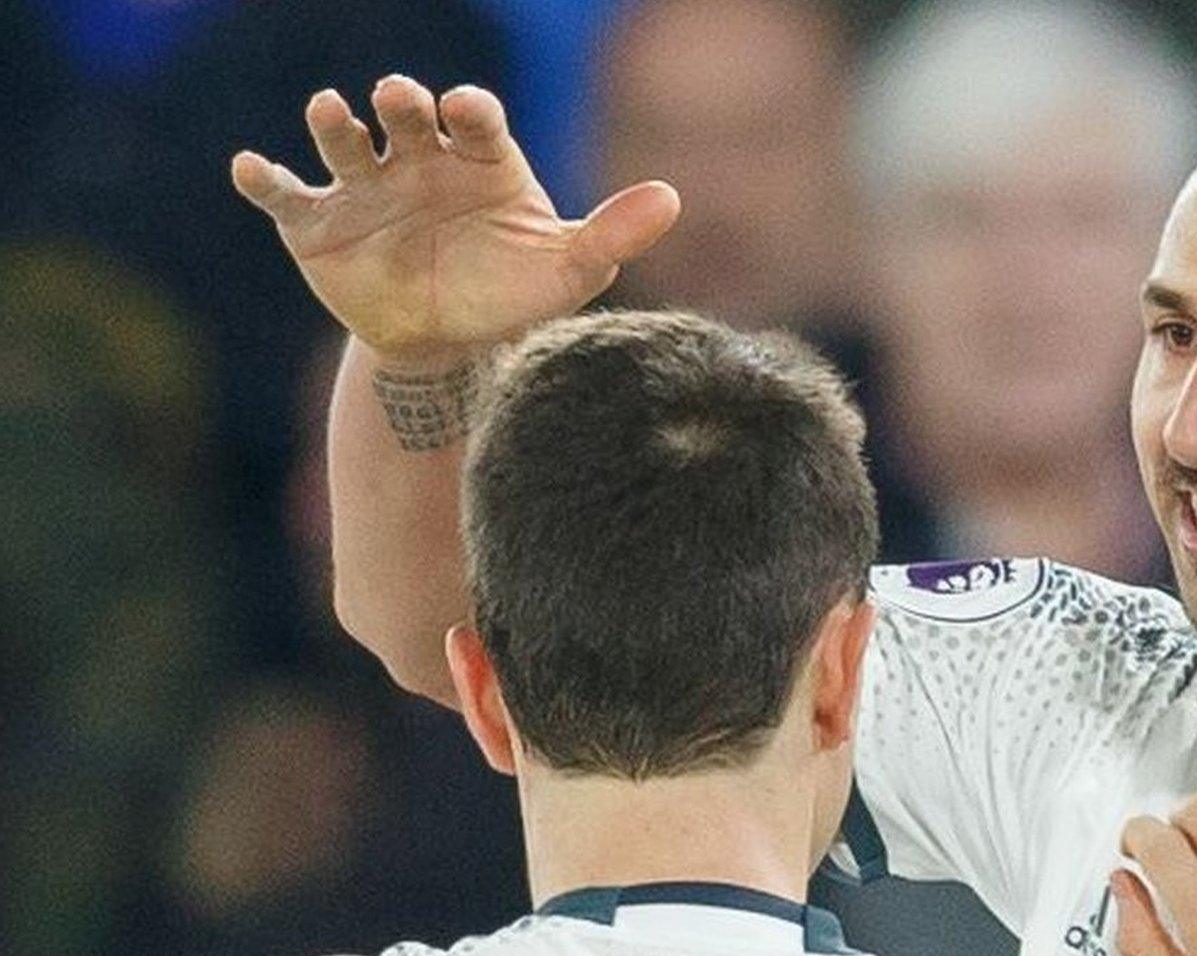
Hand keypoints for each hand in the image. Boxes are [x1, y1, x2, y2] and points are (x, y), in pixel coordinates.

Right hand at [230, 78, 679, 364]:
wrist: (446, 342)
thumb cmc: (512, 292)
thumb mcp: (568, 270)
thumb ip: (615, 233)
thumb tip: (672, 197)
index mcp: (479, 157)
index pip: (476, 120)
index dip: (471, 111)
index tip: (467, 109)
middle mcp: (418, 158)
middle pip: (406, 116)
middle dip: (402, 102)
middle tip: (401, 98)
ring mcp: (364, 185)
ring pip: (343, 141)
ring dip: (334, 123)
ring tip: (330, 111)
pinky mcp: (316, 222)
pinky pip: (285, 195)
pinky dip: (265, 180)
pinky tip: (250, 168)